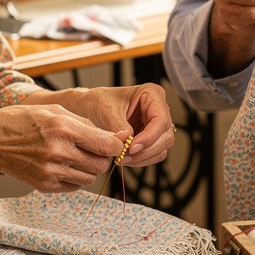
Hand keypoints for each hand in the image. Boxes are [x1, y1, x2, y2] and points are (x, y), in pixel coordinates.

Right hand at [0, 104, 126, 192]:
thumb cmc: (22, 120)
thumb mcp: (54, 110)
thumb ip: (84, 123)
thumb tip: (110, 137)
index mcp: (63, 128)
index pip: (106, 145)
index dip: (115, 145)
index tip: (113, 142)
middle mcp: (59, 152)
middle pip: (100, 164)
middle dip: (101, 157)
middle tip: (91, 148)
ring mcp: (51, 171)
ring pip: (90, 178)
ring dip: (88, 168)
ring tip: (74, 156)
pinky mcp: (45, 185)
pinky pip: (74, 186)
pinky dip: (75, 177)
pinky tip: (62, 165)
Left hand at [60, 83, 174, 167]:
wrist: (90, 107)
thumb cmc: (99, 101)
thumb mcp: (106, 109)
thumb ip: (118, 125)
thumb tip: (126, 141)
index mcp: (152, 94)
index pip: (160, 119)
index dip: (149, 136)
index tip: (132, 147)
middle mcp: (158, 109)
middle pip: (165, 136)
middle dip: (145, 150)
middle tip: (125, 156)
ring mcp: (155, 124)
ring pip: (162, 147)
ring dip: (143, 157)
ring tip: (123, 158)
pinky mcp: (150, 137)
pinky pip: (154, 154)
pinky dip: (141, 159)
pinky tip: (126, 158)